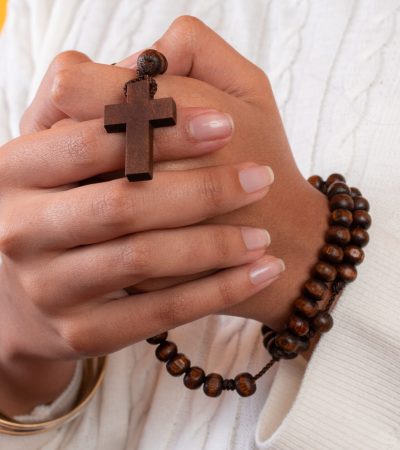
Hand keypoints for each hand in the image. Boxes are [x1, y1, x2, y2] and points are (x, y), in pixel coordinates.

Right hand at [30, 16, 328, 331]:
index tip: (224, 125)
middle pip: (121, 204)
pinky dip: (216, 292)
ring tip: (263, 236)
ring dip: (216, 246)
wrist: (39, 287)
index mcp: (15, 170)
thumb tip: (145, 63)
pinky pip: (157, 313)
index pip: (89, 138)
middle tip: (258, 178)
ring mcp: (47, 288)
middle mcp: (19, 230)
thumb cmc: (67, 203)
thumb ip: (93, 97)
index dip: (161, 128)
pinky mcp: (80, 332)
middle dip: (200, 191)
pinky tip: (258, 273)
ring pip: (143, 261)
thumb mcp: (62, 150)